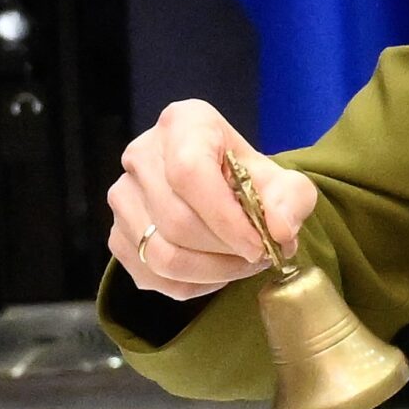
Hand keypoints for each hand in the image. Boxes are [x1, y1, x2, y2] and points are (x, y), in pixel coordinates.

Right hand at [107, 99, 317, 300]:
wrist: (225, 190)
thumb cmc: (251, 180)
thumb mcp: (285, 182)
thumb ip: (291, 201)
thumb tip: (279, 232)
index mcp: (184, 124)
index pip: (190, 173)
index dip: (226, 219)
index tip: (258, 246)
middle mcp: (142, 154)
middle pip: (176, 221)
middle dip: (225, 252)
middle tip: (260, 258)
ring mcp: (123, 196)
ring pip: (160, 254)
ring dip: (210, 272)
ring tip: (242, 265)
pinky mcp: (116, 235)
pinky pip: (150, 276)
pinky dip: (190, 285)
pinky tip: (216, 273)